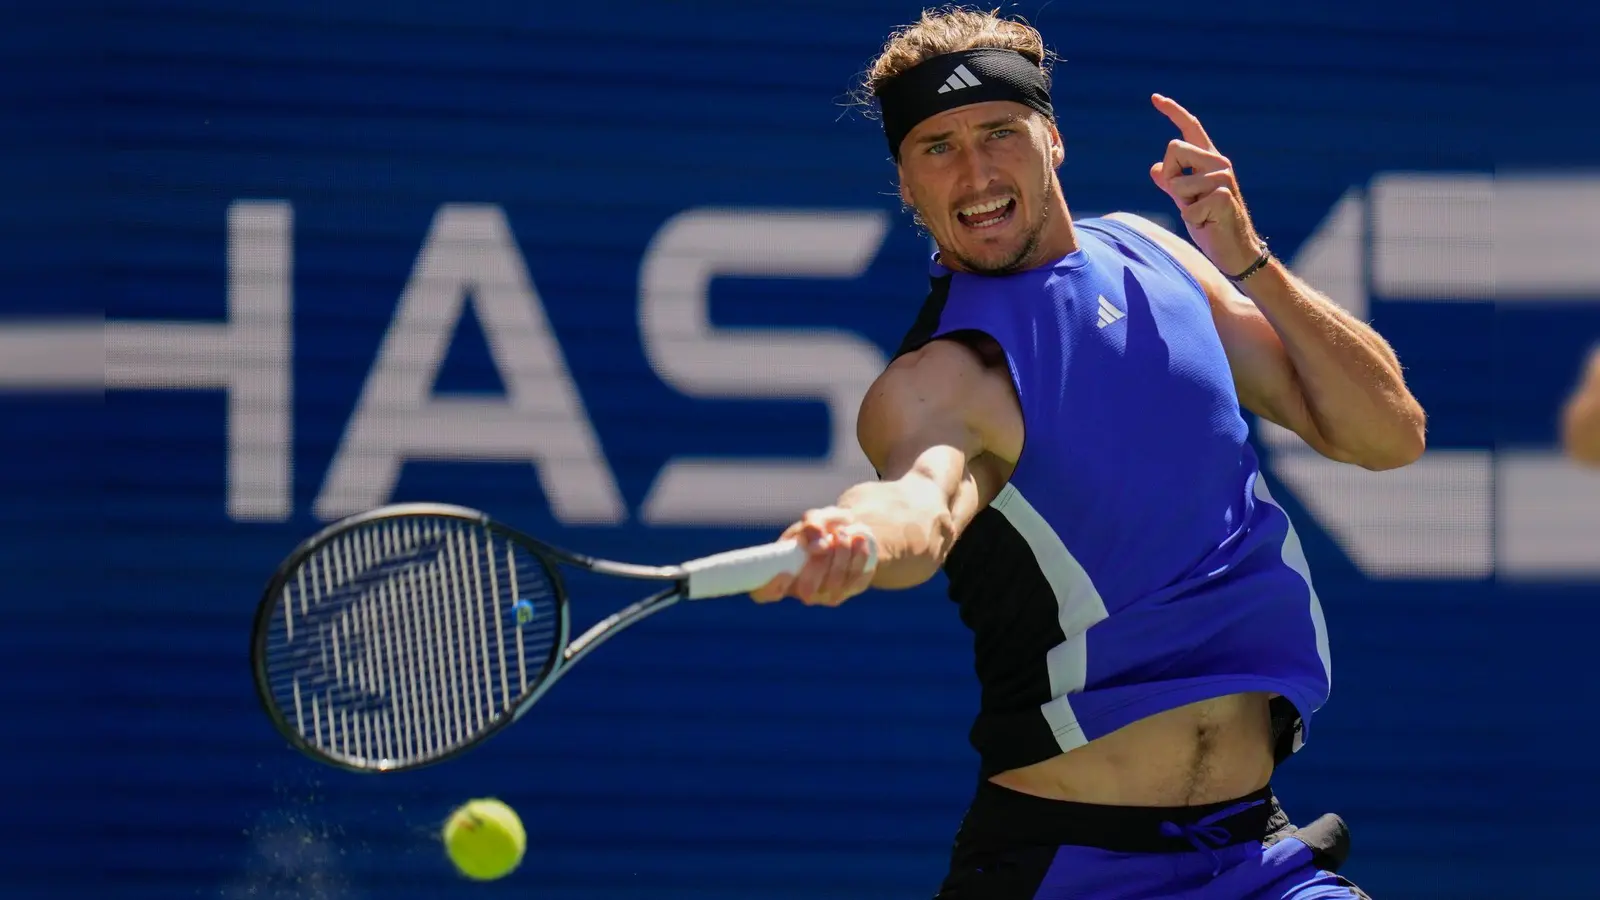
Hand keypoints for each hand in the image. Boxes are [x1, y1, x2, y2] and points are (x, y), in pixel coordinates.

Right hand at [748, 506, 876, 606]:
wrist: (849, 530)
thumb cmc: (823, 527)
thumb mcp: (815, 519)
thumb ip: (812, 524)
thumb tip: (819, 544)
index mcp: (781, 572)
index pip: (764, 593)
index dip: (770, 587)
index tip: (784, 571)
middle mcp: (802, 590)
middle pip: (807, 589)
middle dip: (820, 561)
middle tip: (831, 537)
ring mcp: (827, 594)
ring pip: (835, 583)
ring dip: (842, 553)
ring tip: (846, 532)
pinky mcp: (851, 589)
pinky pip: (857, 580)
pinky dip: (860, 557)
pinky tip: (860, 540)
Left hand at [1147, 93, 1264, 276]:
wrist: (1235, 251)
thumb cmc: (1210, 224)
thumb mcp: (1185, 201)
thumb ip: (1171, 183)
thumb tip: (1155, 168)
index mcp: (1209, 160)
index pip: (1189, 129)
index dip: (1172, 111)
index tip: (1154, 98)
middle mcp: (1219, 163)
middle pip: (1173, 147)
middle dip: (1170, 177)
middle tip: (1187, 200)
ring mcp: (1223, 178)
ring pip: (1176, 181)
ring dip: (1181, 203)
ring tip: (1201, 214)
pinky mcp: (1223, 196)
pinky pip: (1186, 207)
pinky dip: (1191, 221)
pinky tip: (1208, 223)